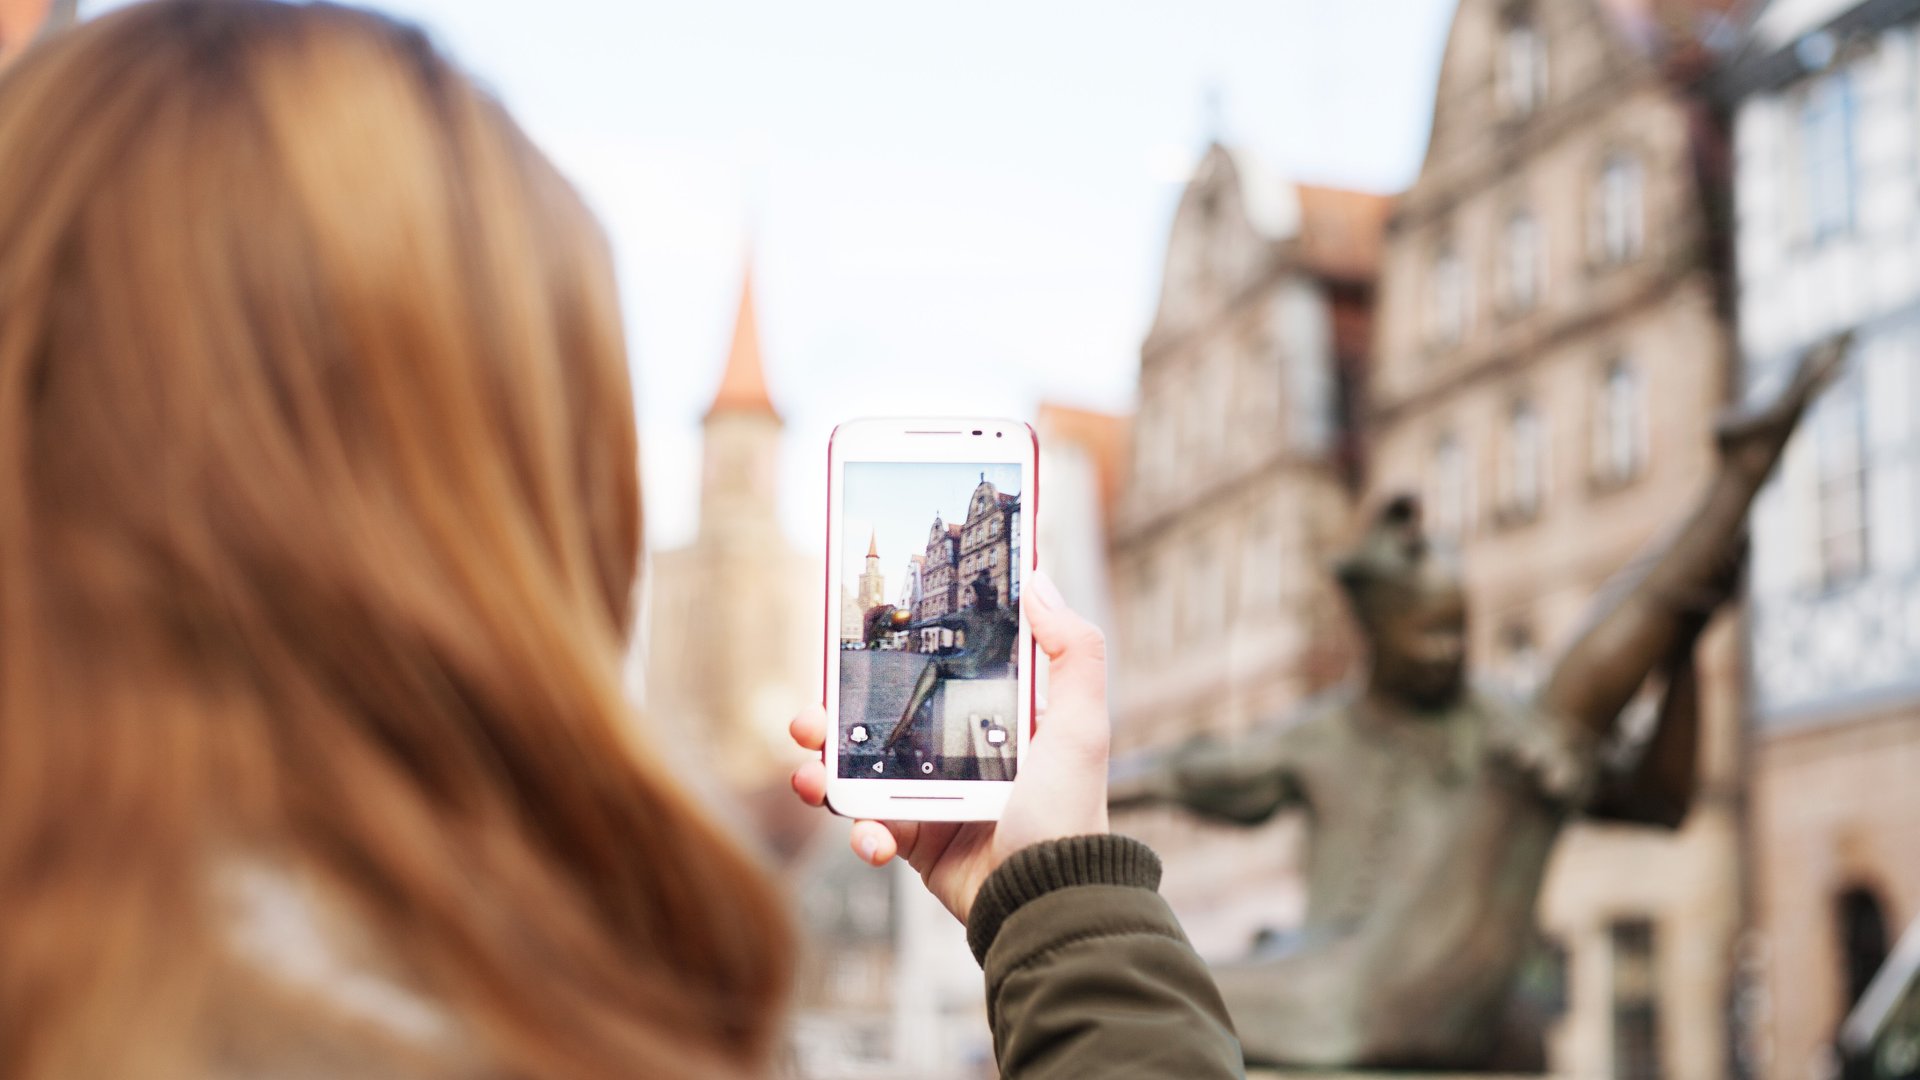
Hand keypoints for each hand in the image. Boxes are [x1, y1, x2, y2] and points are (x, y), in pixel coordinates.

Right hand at [788, 569, 1109, 924]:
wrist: (1046, 899)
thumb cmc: (1069, 812)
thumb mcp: (1081, 724)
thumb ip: (1072, 651)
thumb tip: (1040, 583)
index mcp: (992, 720)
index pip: (931, 676)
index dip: (888, 662)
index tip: (850, 648)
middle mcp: (959, 754)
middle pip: (880, 723)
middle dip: (834, 720)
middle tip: (809, 720)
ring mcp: (934, 800)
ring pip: (861, 775)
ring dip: (826, 774)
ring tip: (811, 776)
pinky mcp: (917, 844)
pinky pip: (870, 829)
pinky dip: (860, 833)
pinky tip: (870, 838)